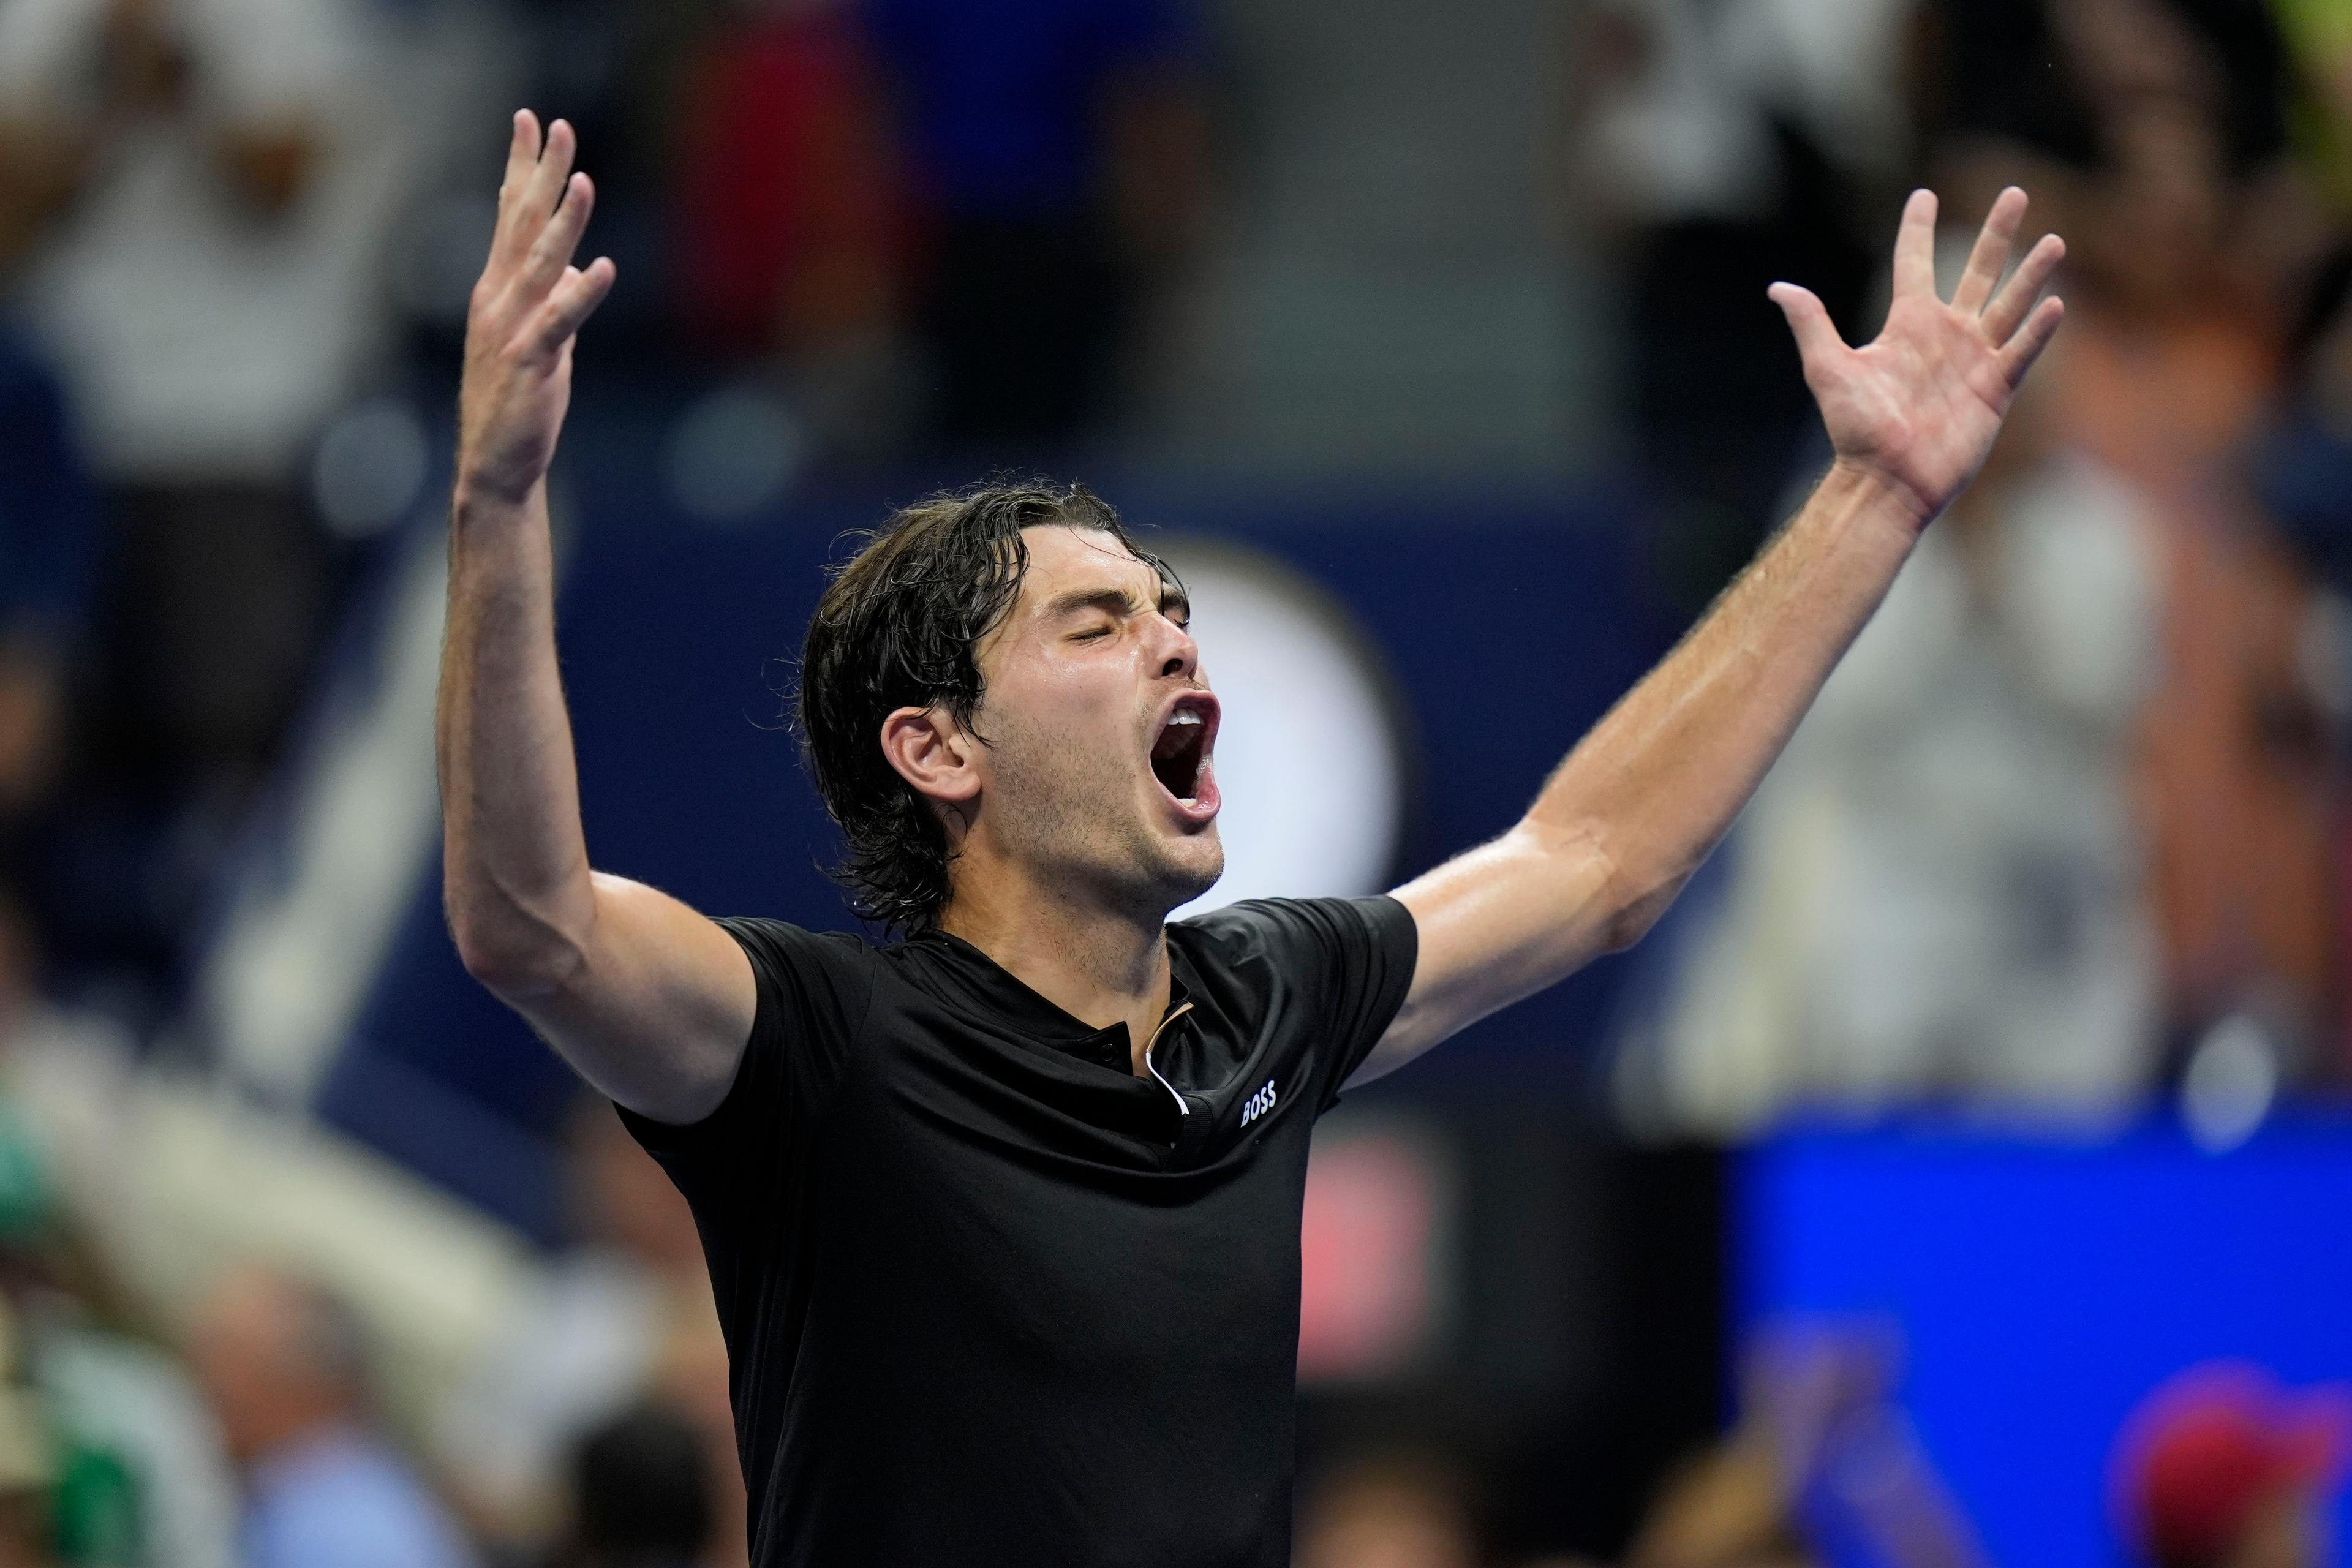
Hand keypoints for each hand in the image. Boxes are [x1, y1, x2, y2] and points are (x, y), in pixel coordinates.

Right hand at [456, 113, 615, 507]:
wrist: (494, 463)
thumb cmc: (519, 400)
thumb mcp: (540, 336)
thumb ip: (554, 297)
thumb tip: (573, 264)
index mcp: (498, 288)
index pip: (509, 214)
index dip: (521, 166)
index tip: (530, 120)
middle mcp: (498, 298)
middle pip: (521, 223)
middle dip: (540, 172)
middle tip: (557, 125)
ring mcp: (511, 329)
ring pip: (538, 264)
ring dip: (562, 221)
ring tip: (582, 181)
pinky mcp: (531, 363)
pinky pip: (559, 322)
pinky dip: (581, 294)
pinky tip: (603, 267)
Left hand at [1771, 188, 2064, 526]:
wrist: (1887, 479)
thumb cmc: (1856, 429)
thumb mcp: (1829, 370)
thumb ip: (1812, 325)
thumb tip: (1779, 288)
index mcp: (1907, 324)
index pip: (1914, 263)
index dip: (1917, 228)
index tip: (1923, 194)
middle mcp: (1945, 334)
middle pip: (1977, 271)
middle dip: (1996, 233)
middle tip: (2014, 193)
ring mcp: (1974, 359)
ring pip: (2009, 304)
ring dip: (2031, 273)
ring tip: (2053, 240)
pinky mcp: (1995, 389)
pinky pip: (2021, 352)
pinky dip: (2038, 330)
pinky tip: (2056, 304)